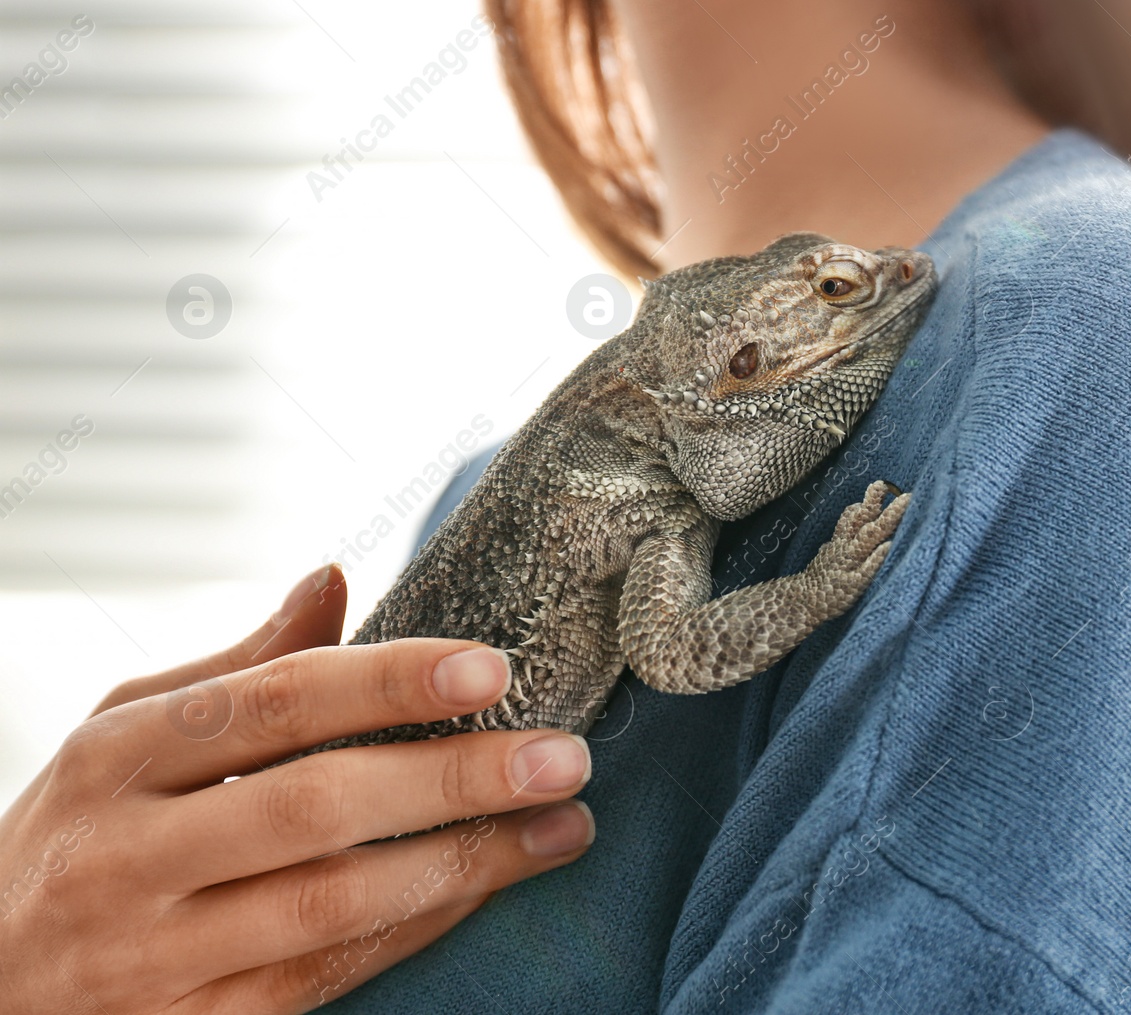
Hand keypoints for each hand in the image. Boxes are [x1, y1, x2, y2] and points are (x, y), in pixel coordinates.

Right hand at [0, 564, 594, 1012]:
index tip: (489, 668)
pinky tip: (492, 885)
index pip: (269, 702)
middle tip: (561, 756)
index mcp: (114, 757)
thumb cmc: (83, 836)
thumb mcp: (124, 737)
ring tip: (563, 825)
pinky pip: (331, 975)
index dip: (386, 681)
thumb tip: (336, 576)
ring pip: (335, 903)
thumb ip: (237, 668)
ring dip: (466, 862)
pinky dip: (423, 926)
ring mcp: (156, 957)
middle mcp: (127, 856)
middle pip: (314, 805)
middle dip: (452, 778)